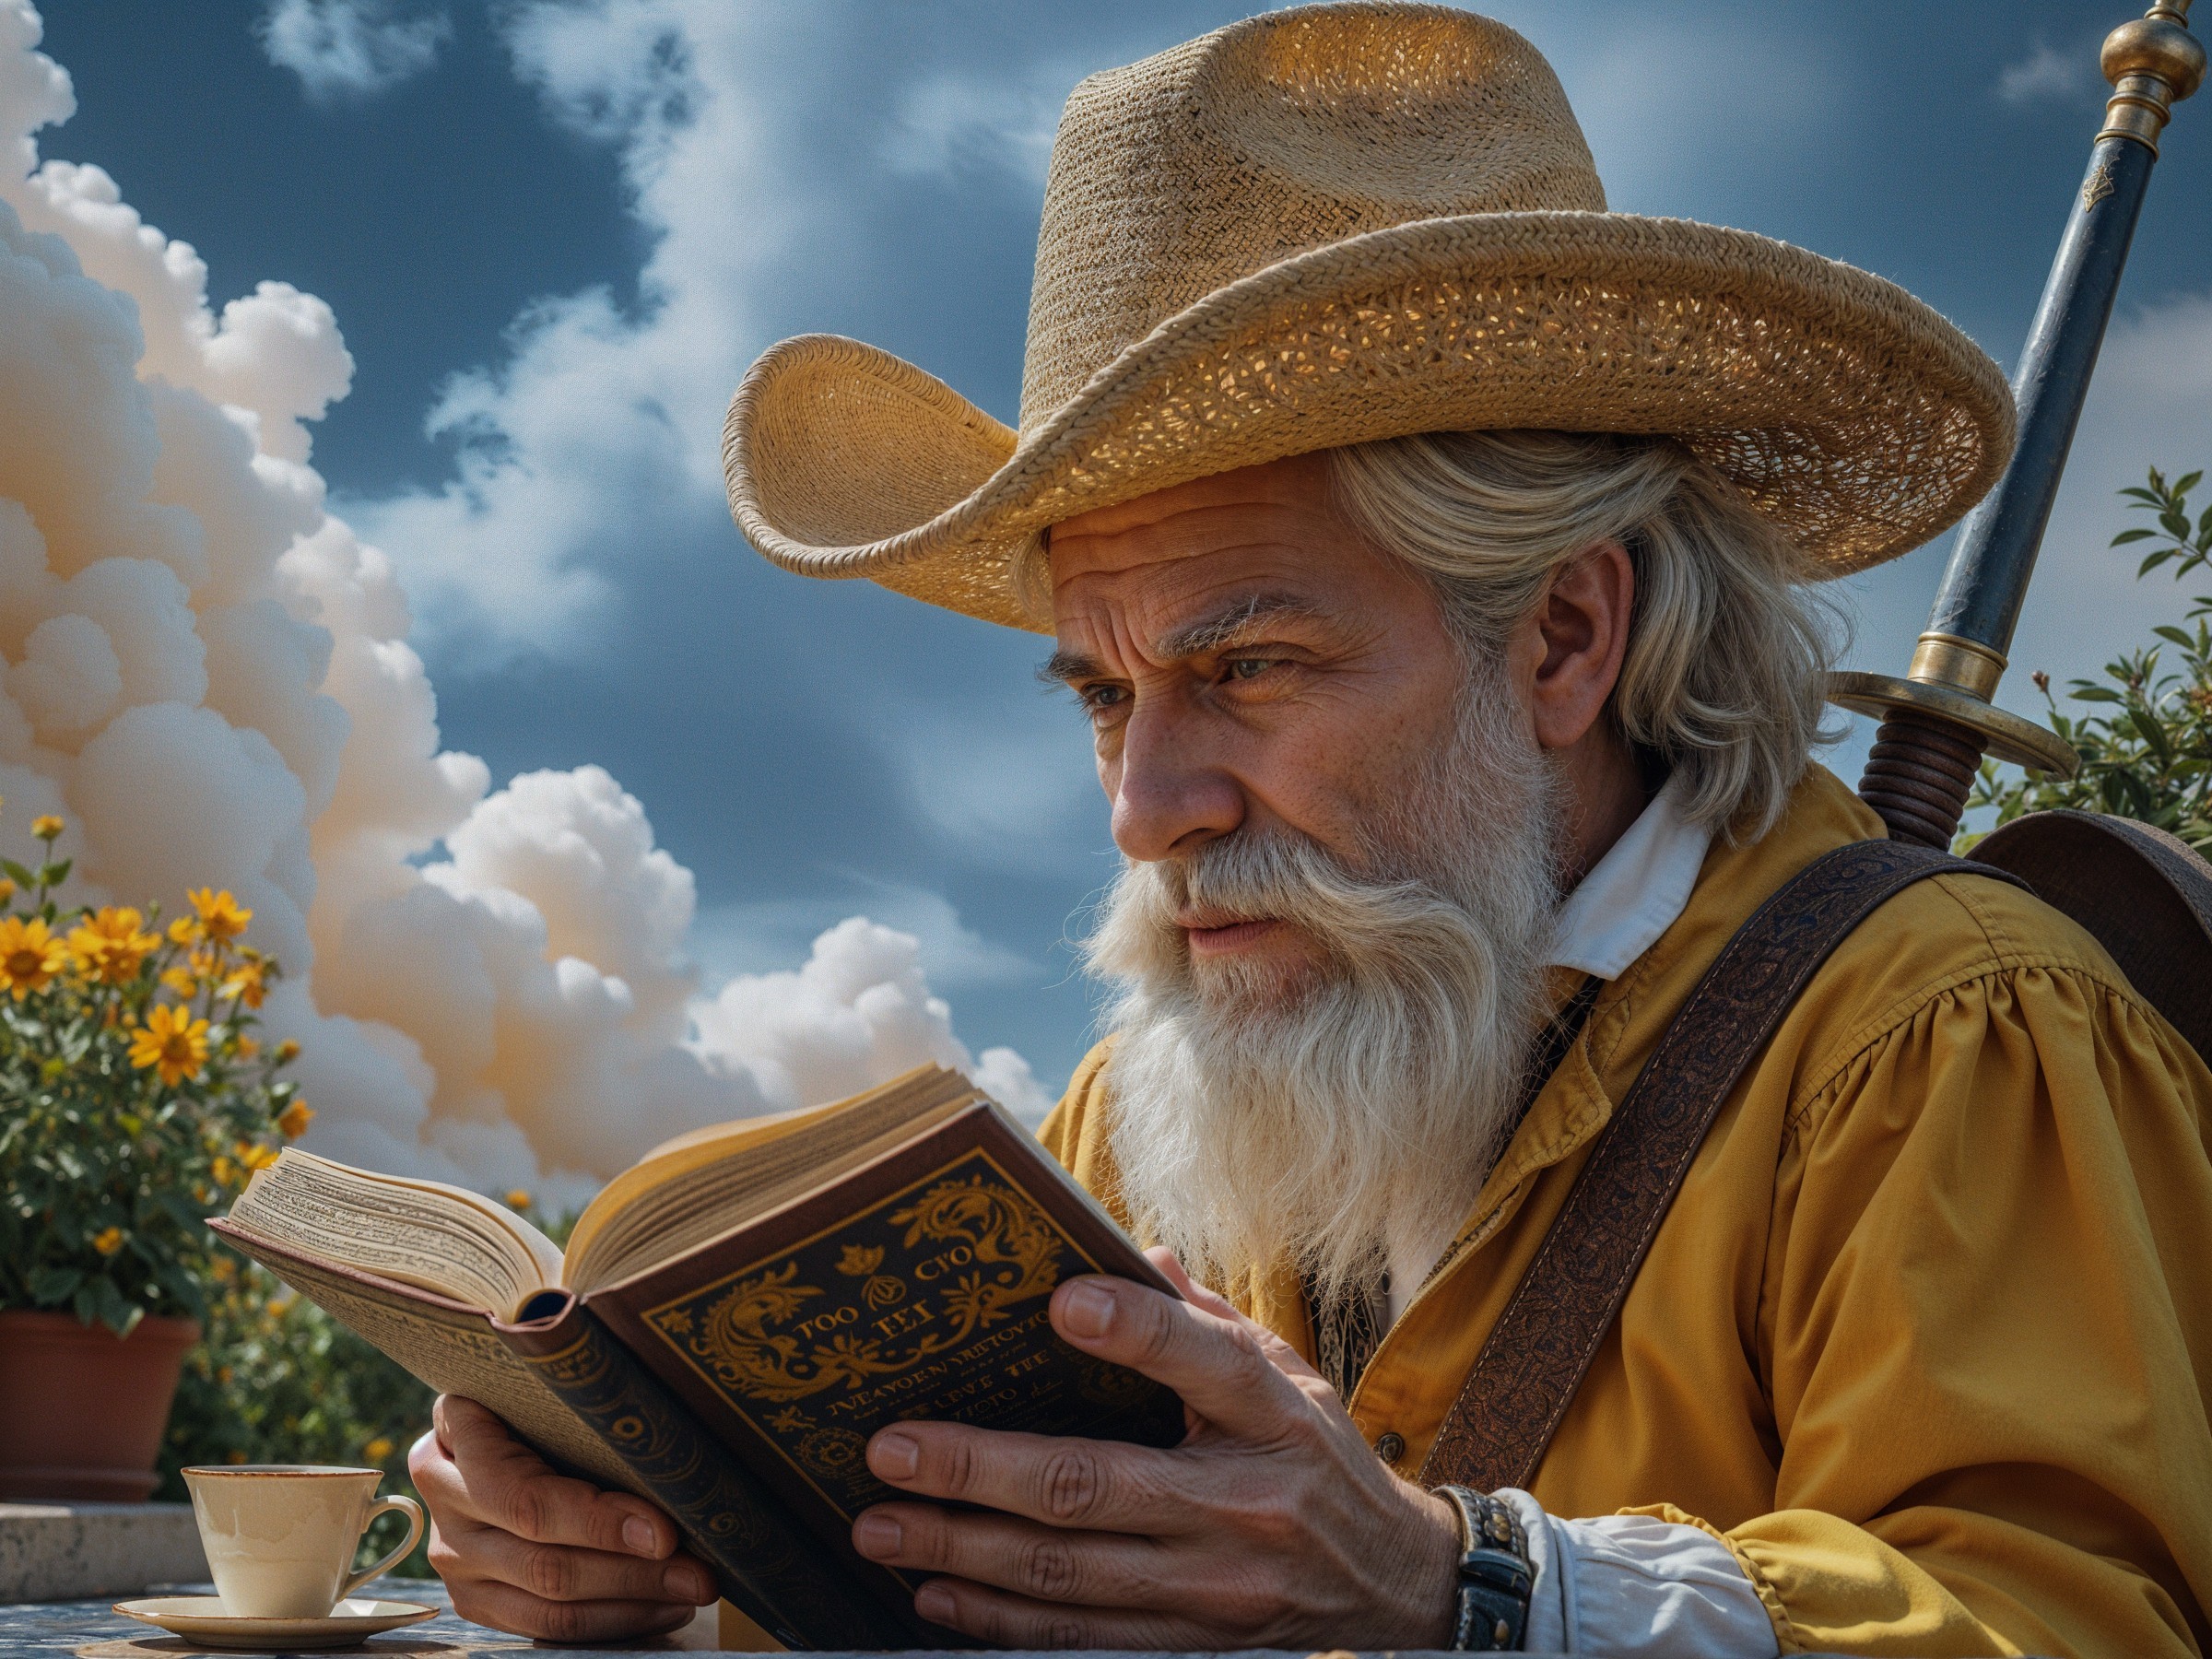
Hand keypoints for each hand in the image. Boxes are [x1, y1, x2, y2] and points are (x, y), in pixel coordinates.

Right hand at [408, 1395, 716, 1641]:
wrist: (499, 1417)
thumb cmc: (543, 1394)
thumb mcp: (552, 1387)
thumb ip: (590, 1410)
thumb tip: (674, 1454)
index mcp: (455, 1438)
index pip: (527, 1500)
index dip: (599, 1523)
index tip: (666, 1533)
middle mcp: (444, 1502)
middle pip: (542, 1563)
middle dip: (633, 1573)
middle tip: (699, 1573)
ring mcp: (453, 1557)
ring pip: (546, 1605)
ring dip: (629, 1604)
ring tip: (689, 1591)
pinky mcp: (473, 1597)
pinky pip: (542, 1627)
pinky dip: (609, 1621)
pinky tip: (659, 1607)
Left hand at [850, 1249, 1461, 1648]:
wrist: (1395, 1583)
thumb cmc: (1317, 1456)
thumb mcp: (1287, 1374)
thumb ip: (1202, 1320)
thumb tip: (1128, 1252)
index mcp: (1275, 1417)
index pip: (1207, 1361)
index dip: (1136, 1331)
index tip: (1060, 1302)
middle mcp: (1245, 1505)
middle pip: (1095, 1486)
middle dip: (980, 1471)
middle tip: (891, 1449)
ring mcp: (1215, 1589)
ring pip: (1069, 1575)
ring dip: (964, 1553)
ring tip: (883, 1529)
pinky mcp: (1192, 1645)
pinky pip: (1082, 1639)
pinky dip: (1000, 1622)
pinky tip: (937, 1597)